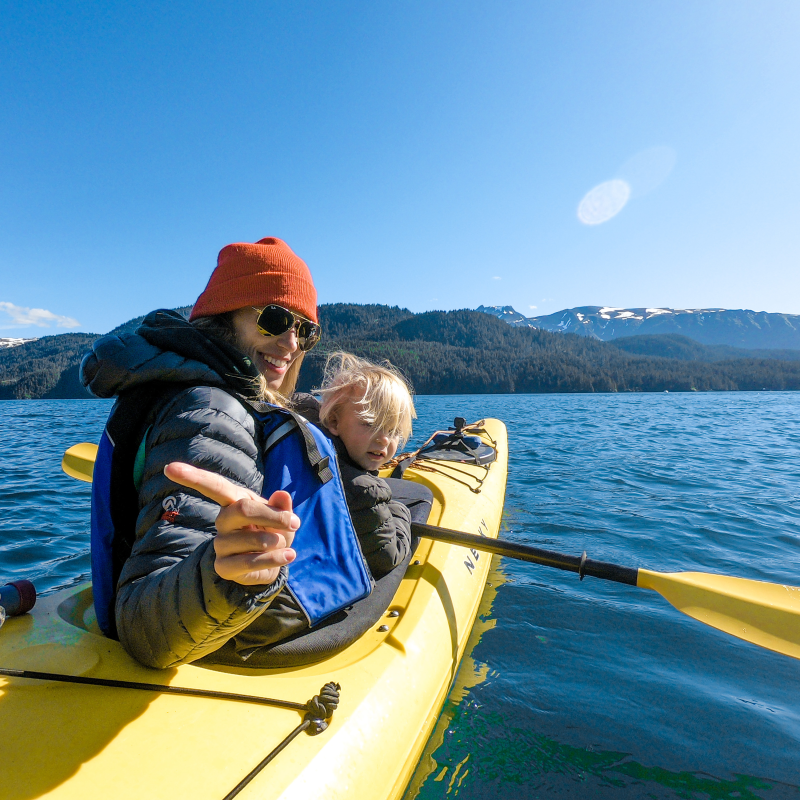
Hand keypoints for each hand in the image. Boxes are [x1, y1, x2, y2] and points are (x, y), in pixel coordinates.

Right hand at [164, 462, 298, 585]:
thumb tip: (282, 495)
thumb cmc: (274, 531)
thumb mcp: (283, 517)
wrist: (272, 562)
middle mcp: (223, 520)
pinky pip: (248, 562)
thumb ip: (282, 506)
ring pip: (249, 539)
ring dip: (274, 541)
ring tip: (285, 544)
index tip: (169, 467)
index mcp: (234, 501)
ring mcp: (221, 544)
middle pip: (242, 509)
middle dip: (272, 515)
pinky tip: (287, 556)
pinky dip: (273, 559)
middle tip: (295, 522)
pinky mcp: (224, 566)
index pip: (212, 485)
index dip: (192, 476)